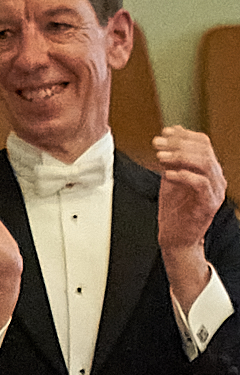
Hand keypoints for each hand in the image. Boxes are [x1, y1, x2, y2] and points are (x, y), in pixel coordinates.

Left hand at [153, 126, 226, 310]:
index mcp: (209, 169)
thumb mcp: (171, 179)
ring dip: (180, 156)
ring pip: (205, 163)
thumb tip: (169, 135)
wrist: (176, 241)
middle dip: (178, 143)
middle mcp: (216, 178)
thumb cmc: (174, 213)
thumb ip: (172, 159)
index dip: (183, 135)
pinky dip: (183, 175)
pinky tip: (167, 174)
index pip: (203, 142)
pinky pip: (200, 183)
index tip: (164, 133)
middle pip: (204, 149)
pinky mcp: (209, 205)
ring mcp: (215, 191)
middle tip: (158, 144)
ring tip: (161, 157)